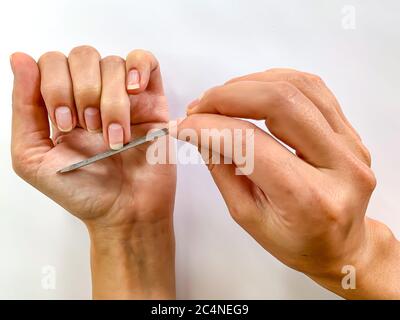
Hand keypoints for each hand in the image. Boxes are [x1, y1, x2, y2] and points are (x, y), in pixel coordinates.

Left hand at [10, 47, 175, 298]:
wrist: (125, 212)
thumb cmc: (83, 192)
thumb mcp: (33, 157)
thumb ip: (23, 108)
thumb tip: (19, 58)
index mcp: (62, 104)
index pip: (52, 62)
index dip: (55, 86)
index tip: (64, 125)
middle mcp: (92, 95)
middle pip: (83, 55)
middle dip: (83, 92)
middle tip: (88, 127)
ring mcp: (124, 97)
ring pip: (113, 64)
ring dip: (111, 101)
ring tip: (113, 135)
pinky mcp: (152, 101)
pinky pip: (146, 61)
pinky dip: (138, 68)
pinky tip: (133, 92)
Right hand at [177, 69, 399, 298]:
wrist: (341, 245)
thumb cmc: (293, 241)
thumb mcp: (247, 215)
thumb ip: (221, 168)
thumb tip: (196, 130)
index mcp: (308, 199)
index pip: (251, 145)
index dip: (210, 127)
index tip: (184, 125)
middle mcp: (340, 166)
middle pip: (281, 102)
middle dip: (229, 96)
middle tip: (200, 107)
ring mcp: (351, 145)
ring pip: (299, 86)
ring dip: (250, 83)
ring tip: (222, 98)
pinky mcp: (352, 133)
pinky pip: (314, 88)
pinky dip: (275, 81)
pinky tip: (253, 92)